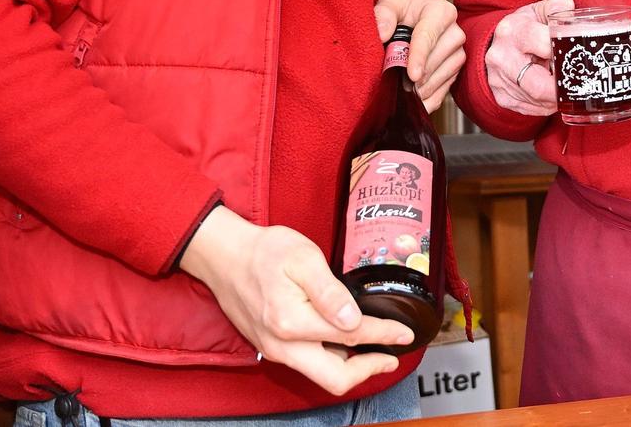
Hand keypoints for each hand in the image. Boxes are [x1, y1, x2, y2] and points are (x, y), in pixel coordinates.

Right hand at [179, 206, 413, 394]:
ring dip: (351, 367)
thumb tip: (354, 320)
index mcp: (293, 323)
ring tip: (374, 348)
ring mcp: (275, 350)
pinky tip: (345, 342)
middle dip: (368, 370)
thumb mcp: (303, 258)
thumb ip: (330, 291)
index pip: (351, 337)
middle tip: (391, 356)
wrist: (225, 256)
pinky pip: (307, 365)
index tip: (404, 334)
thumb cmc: (264, 252)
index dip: (383, 336)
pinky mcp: (271, 348)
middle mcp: (282, 346)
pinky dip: (332, 360)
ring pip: (321, 375)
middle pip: (335, 378)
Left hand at [374, 0, 464, 113]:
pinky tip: (417, 102)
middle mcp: (454, 32)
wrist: (419, 17)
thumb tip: (382, 33)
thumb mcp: (391, 4)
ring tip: (405, 89)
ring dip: (423, 88)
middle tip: (399, 84)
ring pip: (442, 76)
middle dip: (417, 75)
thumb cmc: (405, 11)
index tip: (412, 75)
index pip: (428, 37)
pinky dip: (430, 99)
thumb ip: (384, 14)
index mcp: (440, 12)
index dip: (419, 57)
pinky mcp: (456, 70)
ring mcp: (458, 52)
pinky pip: (445, 89)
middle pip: (435, 60)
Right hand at [485, 0, 574, 116]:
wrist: (497, 44)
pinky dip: (546, 104)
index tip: (575, 55)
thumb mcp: (538, 11)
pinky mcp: (502, 97)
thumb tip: (572, 12)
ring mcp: (498, 80)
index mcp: (512, 30)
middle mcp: (501, 56)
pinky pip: (531, 109)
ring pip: (537, 99)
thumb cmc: (524, 28)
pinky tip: (550, 92)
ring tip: (563, 85)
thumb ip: (557, 7)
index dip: (564, 53)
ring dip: (556, 97)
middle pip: (537, 84)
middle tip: (578, 83)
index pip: (544, 44)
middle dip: (561, 88)